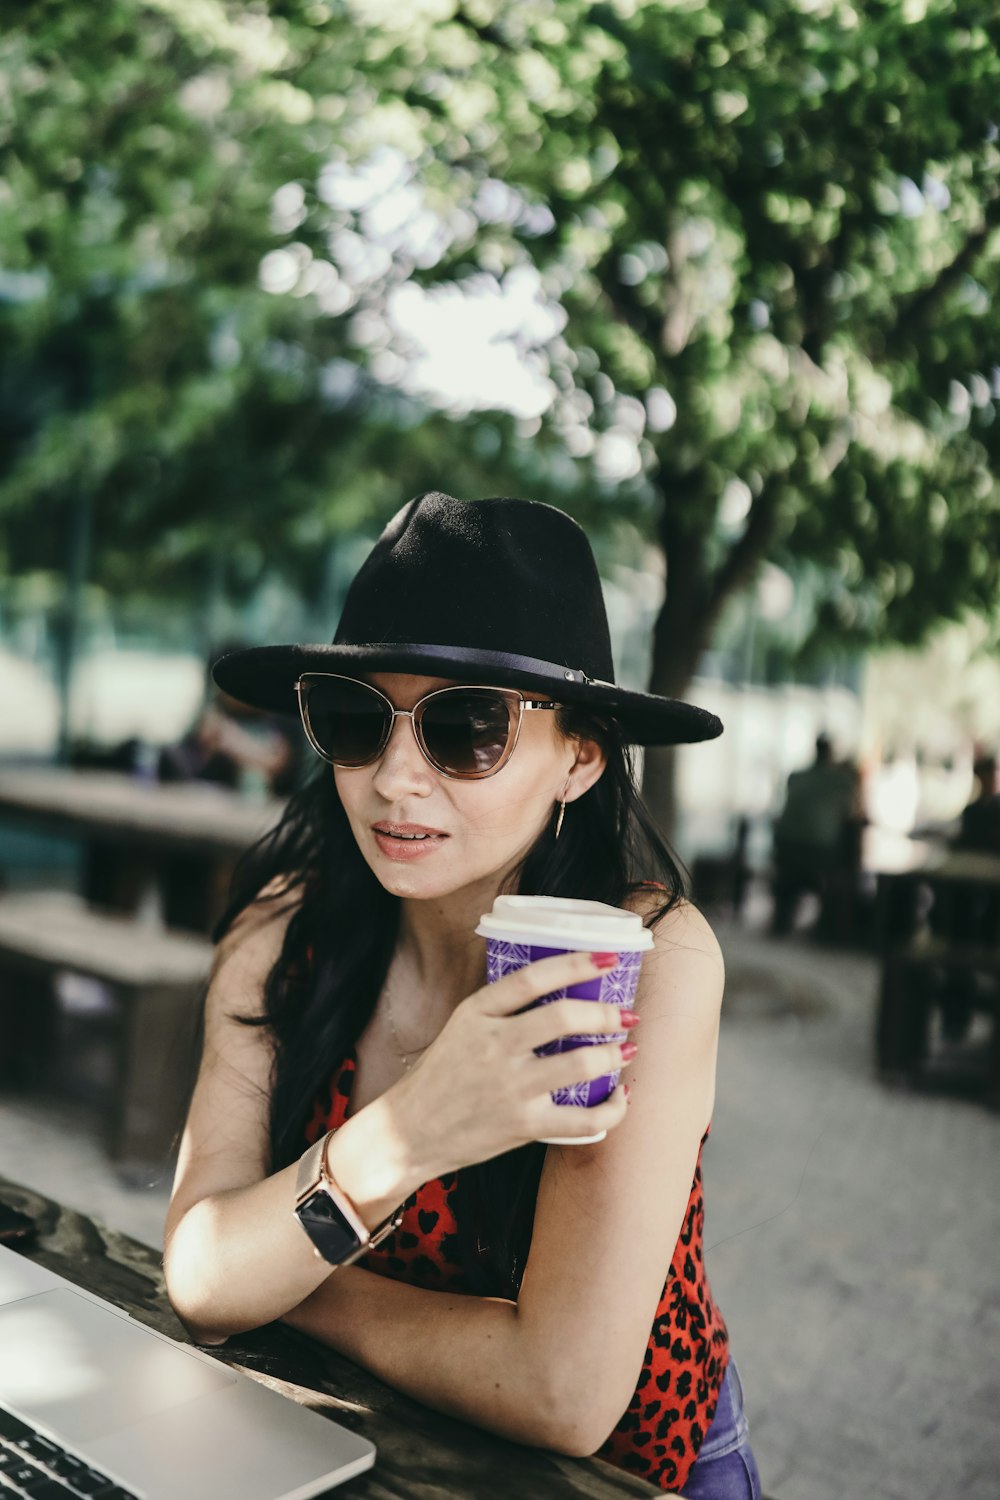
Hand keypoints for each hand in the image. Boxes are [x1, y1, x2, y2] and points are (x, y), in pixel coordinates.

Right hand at [388, 951, 632, 1179]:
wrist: (408, 1132)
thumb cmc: (441, 1075)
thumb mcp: (461, 1026)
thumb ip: (501, 1008)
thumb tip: (560, 987)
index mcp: (477, 1013)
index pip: (533, 978)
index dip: (577, 963)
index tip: (609, 959)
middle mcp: (494, 1046)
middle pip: (563, 1017)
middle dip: (606, 1013)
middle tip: (624, 1014)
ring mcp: (509, 1088)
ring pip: (580, 1064)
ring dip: (614, 1054)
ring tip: (625, 1049)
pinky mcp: (522, 1126)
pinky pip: (583, 1120)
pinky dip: (611, 1109)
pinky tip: (618, 1096)